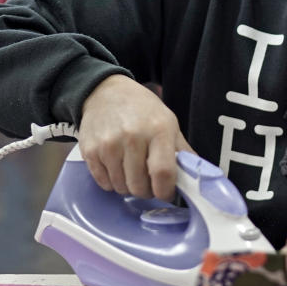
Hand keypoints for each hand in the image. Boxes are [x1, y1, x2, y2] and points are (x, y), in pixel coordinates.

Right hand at [78, 74, 192, 200]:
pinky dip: (112, 182)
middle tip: (148, 181)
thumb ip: (183, 151)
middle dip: (147, 191)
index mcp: (158, 130)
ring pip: (121, 187)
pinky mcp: (90, 151)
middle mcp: (132, 137)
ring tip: (132, 170)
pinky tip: (116, 167)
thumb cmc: (142, 110)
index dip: (166, 191)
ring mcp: (109, 144)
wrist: (105, 92)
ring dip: (128, 186)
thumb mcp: (169, 123)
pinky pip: (104, 183)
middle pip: (140, 186)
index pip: (163, 172)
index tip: (166, 192)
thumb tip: (196, 178)